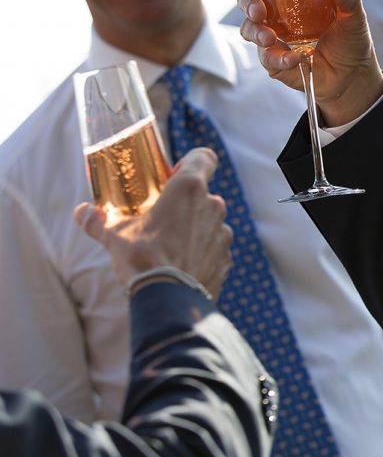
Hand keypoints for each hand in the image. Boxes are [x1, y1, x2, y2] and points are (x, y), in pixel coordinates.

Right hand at [75, 148, 232, 297]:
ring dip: (193, 228)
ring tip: (169, 245)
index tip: (175, 175)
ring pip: (208, 221)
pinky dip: (201, 251)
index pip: (204, 157)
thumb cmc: (141, 259)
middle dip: (185, 202)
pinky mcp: (227, 256)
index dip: (192, 162)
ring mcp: (223, 232)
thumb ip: (96, 221)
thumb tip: (82, 212)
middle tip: (162, 217)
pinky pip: (214, 246)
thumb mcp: (113, 236)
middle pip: (202, 193)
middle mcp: (213, 205)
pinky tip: (182, 264)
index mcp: (189, 188)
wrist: (167, 298)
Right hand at [237, 0, 382, 126]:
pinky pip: (268, 58)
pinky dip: (279, 58)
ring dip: (255, 32)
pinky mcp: (275, 62)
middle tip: (258, 11)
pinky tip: (295, 58)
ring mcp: (274, 40)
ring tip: (269, 38)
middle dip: (248, 4)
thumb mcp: (353, 17)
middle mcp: (277, 16)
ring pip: (249, 30)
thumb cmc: (350, 41)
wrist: (353, 74)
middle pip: (248, 3)